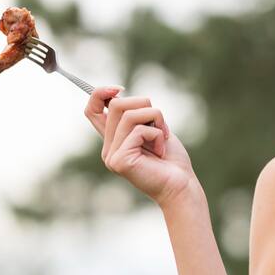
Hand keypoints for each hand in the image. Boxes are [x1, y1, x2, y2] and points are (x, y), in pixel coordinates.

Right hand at [84, 86, 198, 206]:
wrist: (182, 186)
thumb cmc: (171, 159)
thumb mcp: (153, 128)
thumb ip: (137, 115)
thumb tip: (118, 94)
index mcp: (114, 140)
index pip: (92, 110)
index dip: (100, 93)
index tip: (120, 88)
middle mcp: (109, 148)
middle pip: (117, 105)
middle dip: (145, 105)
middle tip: (159, 123)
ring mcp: (112, 156)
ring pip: (129, 115)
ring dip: (155, 119)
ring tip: (164, 136)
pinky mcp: (120, 161)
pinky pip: (139, 130)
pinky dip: (158, 134)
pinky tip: (161, 150)